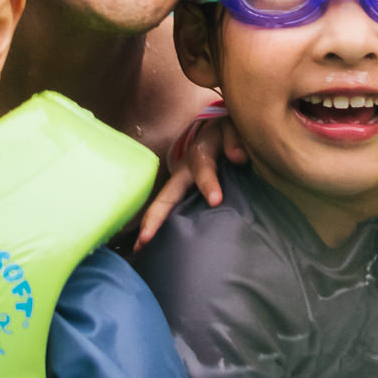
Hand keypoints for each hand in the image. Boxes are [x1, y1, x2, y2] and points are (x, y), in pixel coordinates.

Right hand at [133, 115, 244, 250]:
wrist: (218, 130)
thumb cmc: (226, 131)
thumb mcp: (232, 128)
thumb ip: (235, 140)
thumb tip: (237, 158)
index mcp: (200, 154)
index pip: (203, 169)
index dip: (208, 184)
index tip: (215, 200)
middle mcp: (184, 172)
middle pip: (166, 195)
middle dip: (155, 216)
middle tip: (146, 238)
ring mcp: (181, 185)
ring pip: (164, 205)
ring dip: (151, 226)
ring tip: (140, 249)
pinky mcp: (184, 194)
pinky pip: (171, 211)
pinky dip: (160, 227)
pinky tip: (151, 247)